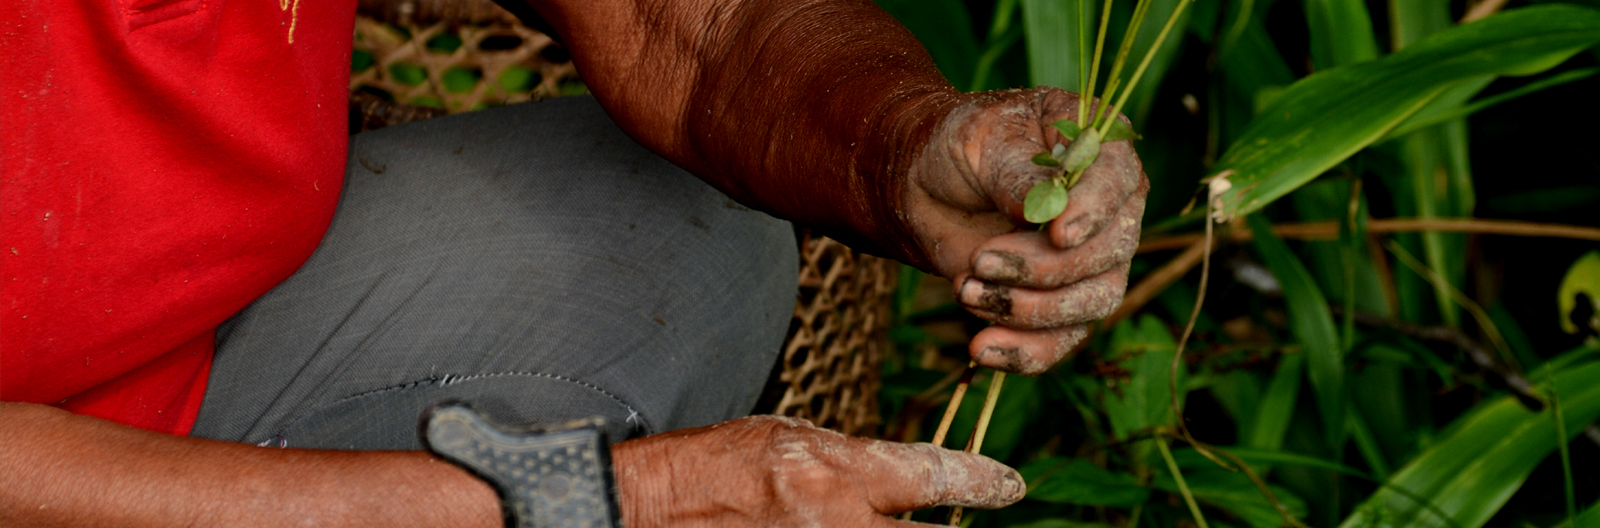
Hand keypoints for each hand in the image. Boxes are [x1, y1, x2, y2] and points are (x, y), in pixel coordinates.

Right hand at [612, 415, 1023, 526]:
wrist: (655, 511)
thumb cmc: (720, 466)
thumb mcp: (792, 442)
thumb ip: (854, 464)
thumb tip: (906, 483)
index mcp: (839, 476)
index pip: (936, 478)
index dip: (982, 482)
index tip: (1009, 486)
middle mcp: (839, 526)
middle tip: (965, 527)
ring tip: (879, 525)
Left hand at [902, 87, 1148, 373]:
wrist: (928, 191)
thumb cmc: (961, 149)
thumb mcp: (980, 141)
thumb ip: (1017, 172)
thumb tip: (1045, 207)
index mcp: (1100, 151)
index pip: (1119, 183)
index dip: (1094, 212)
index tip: (1059, 234)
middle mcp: (1111, 209)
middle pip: (1110, 252)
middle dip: (1044, 268)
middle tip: (981, 260)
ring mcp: (1094, 261)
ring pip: (1092, 302)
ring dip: (1028, 308)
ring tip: (966, 291)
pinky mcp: (1063, 304)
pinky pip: (1062, 340)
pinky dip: (1025, 352)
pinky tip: (981, 349)